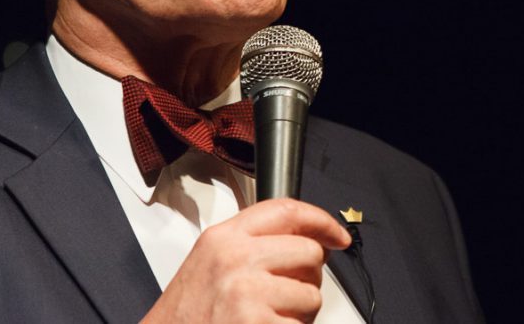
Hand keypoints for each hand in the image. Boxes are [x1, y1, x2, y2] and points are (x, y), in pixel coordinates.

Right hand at [141, 198, 351, 323]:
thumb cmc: (187, 315)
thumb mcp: (210, 263)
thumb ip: (250, 244)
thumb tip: (305, 239)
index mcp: (223, 238)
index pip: (286, 210)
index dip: (321, 220)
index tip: (336, 234)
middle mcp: (235, 260)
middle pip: (309, 252)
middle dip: (309, 277)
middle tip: (288, 294)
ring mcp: (247, 293)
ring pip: (312, 295)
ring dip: (300, 314)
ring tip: (270, 319)